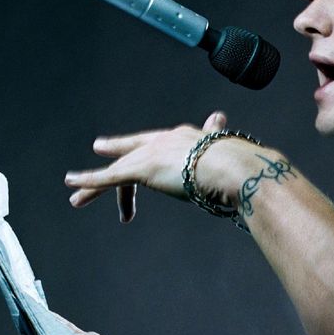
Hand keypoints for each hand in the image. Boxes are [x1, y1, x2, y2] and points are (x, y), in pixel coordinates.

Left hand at [65, 111, 227, 222]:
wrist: (234, 168)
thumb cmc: (241, 170)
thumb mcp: (235, 163)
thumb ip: (239, 161)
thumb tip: (260, 163)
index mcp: (186, 138)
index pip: (160, 142)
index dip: (146, 144)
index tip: (138, 145)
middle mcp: (165, 140)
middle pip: (136, 153)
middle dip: (117, 153)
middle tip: (100, 148)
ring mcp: (151, 154)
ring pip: (117, 170)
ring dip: (95, 184)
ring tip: (77, 197)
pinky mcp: (141, 169)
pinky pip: (109, 179)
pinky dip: (89, 182)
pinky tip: (73, 187)